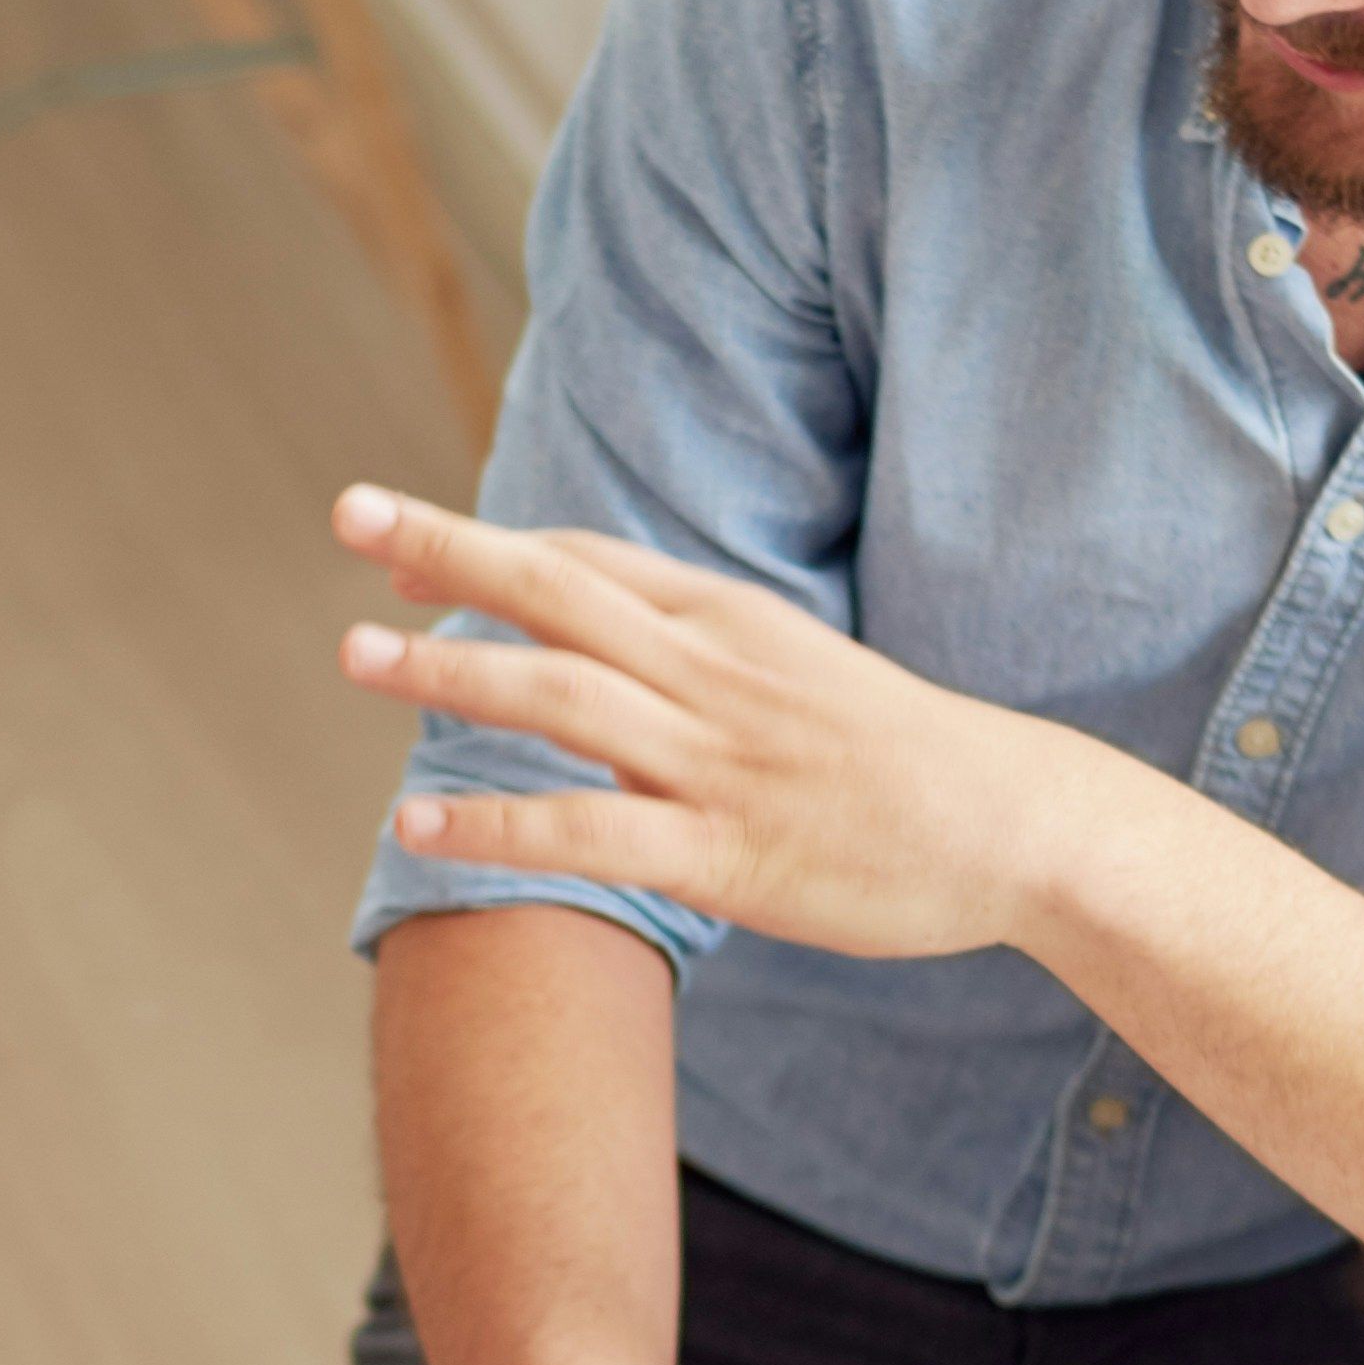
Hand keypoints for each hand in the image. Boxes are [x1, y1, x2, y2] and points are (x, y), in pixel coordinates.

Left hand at [341, 492, 1068, 972]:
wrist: (1016, 827)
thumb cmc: (902, 760)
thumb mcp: (798, 677)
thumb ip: (696, 670)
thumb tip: (598, 690)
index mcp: (730, 621)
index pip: (587, 559)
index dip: (486, 545)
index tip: (396, 542)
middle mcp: (713, 672)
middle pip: (557, 589)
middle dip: (446, 547)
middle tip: (346, 511)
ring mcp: (716, 760)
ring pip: (560, 695)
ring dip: (448, 672)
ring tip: (354, 653)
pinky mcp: (725, 853)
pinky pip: (589, 832)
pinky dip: (496, 826)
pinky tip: (415, 827)